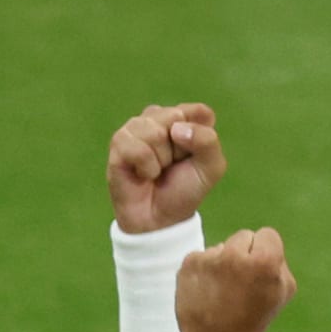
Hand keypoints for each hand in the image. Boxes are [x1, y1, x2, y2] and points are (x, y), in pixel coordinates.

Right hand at [107, 102, 225, 233]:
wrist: (160, 219)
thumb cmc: (185, 190)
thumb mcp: (211, 168)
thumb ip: (207, 141)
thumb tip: (176, 128)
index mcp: (185, 119)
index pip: (199, 112)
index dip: (199, 138)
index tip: (193, 158)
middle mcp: (160, 117)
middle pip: (175, 116)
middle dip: (179, 149)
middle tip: (172, 165)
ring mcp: (137, 127)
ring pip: (154, 132)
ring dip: (161, 159)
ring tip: (157, 170)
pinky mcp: (119, 142)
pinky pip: (137, 147)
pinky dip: (146, 167)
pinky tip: (143, 174)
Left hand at [176, 228, 297, 331]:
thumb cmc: (254, 318)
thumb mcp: (283, 291)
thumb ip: (278, 261)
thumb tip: (261, 243)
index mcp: (264, 261)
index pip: (267, 234)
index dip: (265, 252)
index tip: (259, 271)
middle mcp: (235, 254)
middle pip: (243, 236)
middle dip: (244, 254)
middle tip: (240, 282)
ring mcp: (209, 259)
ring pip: (221, 247)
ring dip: (222, 262)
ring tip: (222, 290)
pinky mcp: (188, 265)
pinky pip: (201, 257)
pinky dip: (203, 271)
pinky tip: (206, 291)